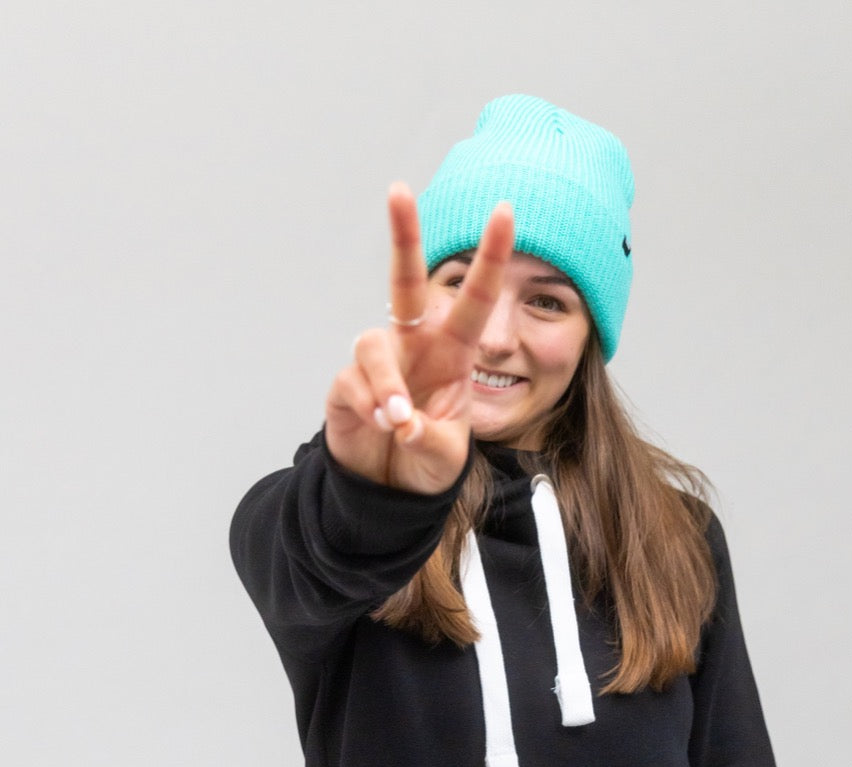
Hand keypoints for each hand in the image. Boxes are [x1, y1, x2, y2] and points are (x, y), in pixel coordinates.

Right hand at [324, 182, 514, 493]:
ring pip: (373, 347)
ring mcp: (378, 362)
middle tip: (398, 190)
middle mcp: (413, 345)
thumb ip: (430, 439)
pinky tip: (380, 427)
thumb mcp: (445, 456)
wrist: (391, 490)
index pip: (475, 298)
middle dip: (402, 234)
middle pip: (404, 280)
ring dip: (386, 383)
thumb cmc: (426, 460)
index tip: (505, 211)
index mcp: (451, 352)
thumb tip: (402, 421)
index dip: (490, 256)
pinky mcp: (346, 384)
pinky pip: (353, 383)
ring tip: (396, 420)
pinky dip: (369, 407)